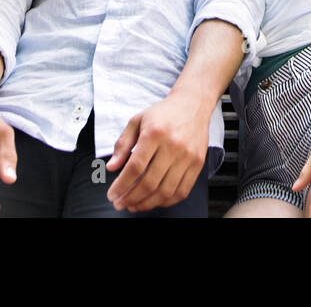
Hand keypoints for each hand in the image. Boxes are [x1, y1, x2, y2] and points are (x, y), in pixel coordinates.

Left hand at [105, 92, 208, 212]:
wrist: (192, 104)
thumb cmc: (162, 114)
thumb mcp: (136, 121)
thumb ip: (122, 144)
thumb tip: (111, 168)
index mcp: (155, 133)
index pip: (135, 167)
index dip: (122, 185)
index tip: (112, 195)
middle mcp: (173, 145)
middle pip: (150, 182)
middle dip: (131, 197)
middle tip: (120, 204)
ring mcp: (188, 156)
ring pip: (166, 191)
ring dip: (147, 203)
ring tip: (134, 205)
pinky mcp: (198, 163)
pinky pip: (182, 191)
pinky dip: (167, 201)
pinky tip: (154, 201)